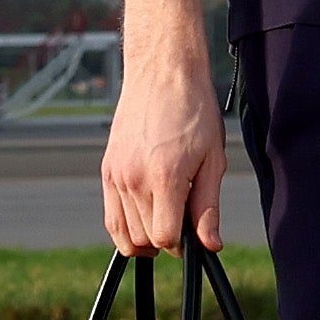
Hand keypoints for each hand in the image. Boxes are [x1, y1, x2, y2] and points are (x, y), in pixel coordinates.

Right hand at [101, 55, 228, 257]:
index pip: (166, 237)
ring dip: (145, 238)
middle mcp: (134, 179)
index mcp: (164, 177)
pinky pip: (111, 217)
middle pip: (144, 239)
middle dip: (166, 241)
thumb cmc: (195, 112)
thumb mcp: (212, 159)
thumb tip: (210, 245)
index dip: (183, 245)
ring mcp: (116, 175)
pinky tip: (145, 218)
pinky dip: (126, 228)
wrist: (163, 74)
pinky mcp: (106, 170)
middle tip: (184, 223)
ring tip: (166, 221)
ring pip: (124, 233)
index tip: (194, 235)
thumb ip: (208, 206)